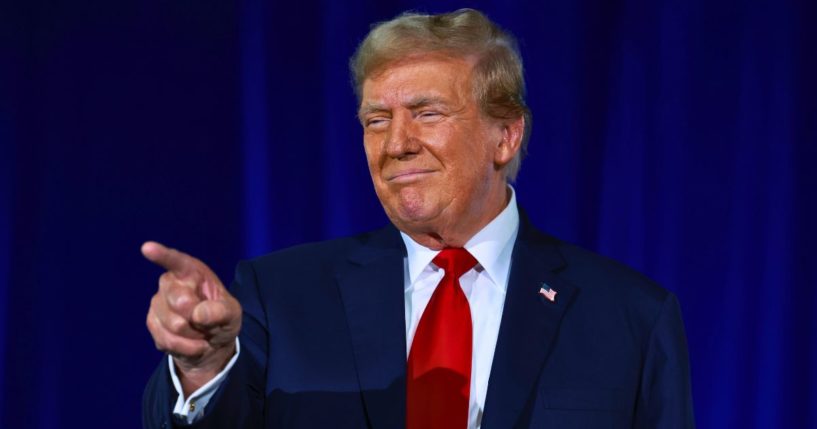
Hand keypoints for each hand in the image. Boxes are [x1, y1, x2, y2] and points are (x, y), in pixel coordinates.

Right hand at [142, 241, 241, 395]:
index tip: (148, 248)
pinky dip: (186, 347)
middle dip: (198, 318)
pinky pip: (167, 340)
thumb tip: (198, 314)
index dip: (162, 255)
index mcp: (192, 272)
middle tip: (207, 322)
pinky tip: (193, 344)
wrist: (211, 344)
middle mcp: (171, 283)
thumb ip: (221, 311)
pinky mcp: (152, 322)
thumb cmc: (222, 319)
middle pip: (180, 301)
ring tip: (201, 333)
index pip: (176, 261)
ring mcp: (158, 303)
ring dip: (194, 336)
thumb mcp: (232, 313)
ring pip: (174, 325)